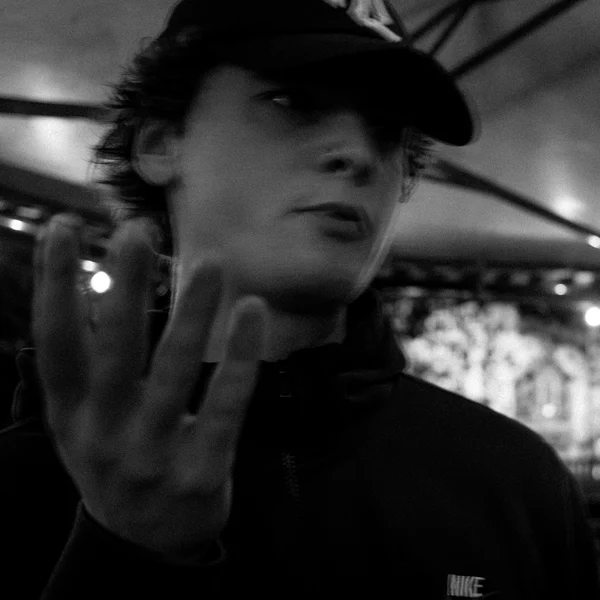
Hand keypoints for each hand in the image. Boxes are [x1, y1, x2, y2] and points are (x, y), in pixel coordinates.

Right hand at [32, 213, 267, 554]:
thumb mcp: (84, 422)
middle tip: (135, 230)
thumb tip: (92, 285)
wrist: (145, 542)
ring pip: (174, 371)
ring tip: (210, 261)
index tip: (64, 227)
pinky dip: (240, 357)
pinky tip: (252, 313)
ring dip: (192, 312)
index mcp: (72, 414)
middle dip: (123, 287)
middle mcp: (105, 433)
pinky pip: (225, 407)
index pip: (55, 343)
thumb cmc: (117, 459)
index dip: (54, 284)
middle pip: (114, 351)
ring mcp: (153, 455)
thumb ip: (84, 367)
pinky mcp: (202, 472)